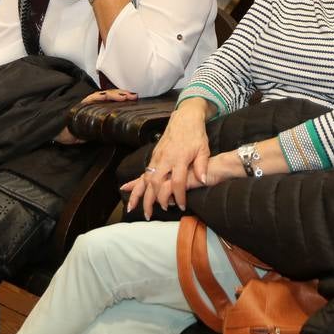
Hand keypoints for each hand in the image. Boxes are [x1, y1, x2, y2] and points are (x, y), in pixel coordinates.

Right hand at [54, 88, 138, 144]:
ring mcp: (86, 103)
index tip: (134, 99)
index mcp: (95, 109)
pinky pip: (92, 99)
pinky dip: (101, 97)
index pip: (111, 101)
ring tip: (127, 96)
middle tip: (135, 96)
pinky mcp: (80, 105)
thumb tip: (114, 135)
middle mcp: (91, 104)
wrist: (53, 131)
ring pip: (103, 95)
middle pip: (110, 96)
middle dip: (123, 95)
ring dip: (116, 95)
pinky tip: (109, 97)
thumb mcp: (88, 133)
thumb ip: (98, 132)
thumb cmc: (69, 131)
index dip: (122, 99)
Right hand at [124, 98, 210, 218]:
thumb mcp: (203, 149)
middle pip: (155, 183)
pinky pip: (144, 172)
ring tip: (135, 209)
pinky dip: (137, 183)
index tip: (181, 206)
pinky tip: (129, 192)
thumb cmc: (196, 135)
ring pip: (146, 179)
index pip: (177, 182)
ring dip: (140, 195)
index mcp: (179, 158)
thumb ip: (202, 166)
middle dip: (152, 200)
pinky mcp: (153, 156)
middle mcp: (165, 159)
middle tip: (151, 215)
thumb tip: (203, 181)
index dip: (179, 196)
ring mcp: (157, 157)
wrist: (184, 118)